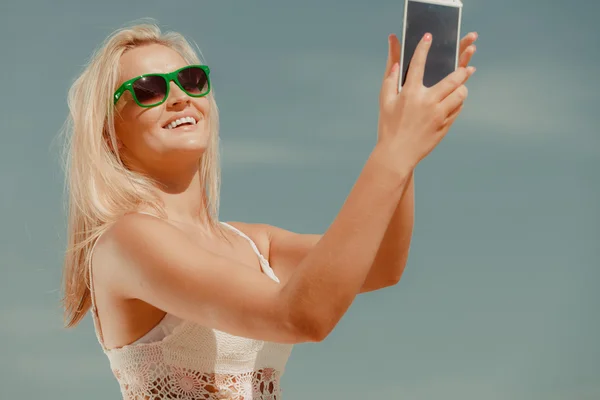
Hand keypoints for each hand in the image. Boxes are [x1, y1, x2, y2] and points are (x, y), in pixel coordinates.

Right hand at [377, 32, 477, 168]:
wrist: (397, 154)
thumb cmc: (388, 126)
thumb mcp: (385, 101)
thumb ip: (390, 78)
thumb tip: (396, 61)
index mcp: (410, 93)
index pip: (418, 63)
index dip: (423, 47)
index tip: (428, 37)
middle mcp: (427, 101)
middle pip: (454, 78)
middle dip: (462, 70)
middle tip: (465, 66)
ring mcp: (439, 114)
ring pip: (461, 93)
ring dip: (462, 87)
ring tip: (460, 86)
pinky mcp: (445, 125)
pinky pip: (458, 108)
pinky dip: (458, 102)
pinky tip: (454, 101)